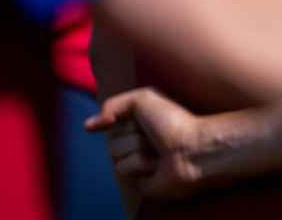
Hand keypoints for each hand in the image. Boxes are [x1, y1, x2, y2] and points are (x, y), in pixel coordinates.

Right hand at [85, 88, 207, 199]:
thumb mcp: (143, 99)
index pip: (108, 122)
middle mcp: (135, 144)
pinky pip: (124, 171)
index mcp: (137, 124)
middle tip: (152, 136)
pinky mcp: (139, 183)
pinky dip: (140, 165)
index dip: (118, 119)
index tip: (135, 118)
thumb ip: (113, 105)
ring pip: (115, 156)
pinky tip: (157, 165)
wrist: (192, 148)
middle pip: (110, 140)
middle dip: (131, 135)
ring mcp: (136, 164)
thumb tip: (89, 126)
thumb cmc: (173, 121)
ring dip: (137, 149)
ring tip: (157, 151)